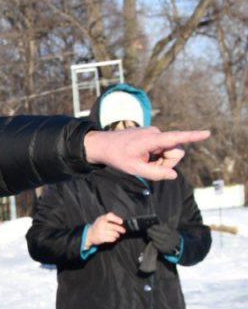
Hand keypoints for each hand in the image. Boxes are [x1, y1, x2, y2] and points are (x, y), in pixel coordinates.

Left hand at [83, 127, 209, 180]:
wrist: (101, 145)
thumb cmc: (116, 157)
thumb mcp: (134, 169)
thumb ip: (155, 173)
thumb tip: (173, 175)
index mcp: (151, 139)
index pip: (176, 138)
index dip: (193, 136)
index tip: (207, 133)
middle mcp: (156, 133)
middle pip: (175, 152)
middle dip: (166, 163)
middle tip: (147, 167)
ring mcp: (154, 134)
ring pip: (168, 152)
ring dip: (159, 161)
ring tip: (141, 161)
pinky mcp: (152, 136)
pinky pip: (161, 149)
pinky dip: (154, 157)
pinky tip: (141, 157)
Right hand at [85, 212, 124, 246]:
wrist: (90, 234)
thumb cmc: (98, 225)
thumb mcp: (102, 218)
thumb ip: (110, 216)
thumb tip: (120, 220)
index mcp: (102, 219)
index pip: (109, 216)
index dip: (116, 219)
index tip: (121, 222)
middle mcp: (101, 225)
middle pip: (114, 227)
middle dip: (121, 229)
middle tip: (123, 231)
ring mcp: (100, 232)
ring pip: (114, 233)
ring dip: (117, 235)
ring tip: (117, 235)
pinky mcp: (101, 238)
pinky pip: (111, 239)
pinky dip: (114, 239)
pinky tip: (113, 238)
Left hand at [146, 221, 179, 254]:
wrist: (176, 245)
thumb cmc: (171, 235)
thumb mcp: (171, 229)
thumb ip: (166, 224)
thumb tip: (161, 220)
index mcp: (172, 232)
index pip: (164, 229)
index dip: (157, 227)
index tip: (152, 226)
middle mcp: (170, 238)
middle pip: (160, 235)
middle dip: (153, 232)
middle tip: (148, 230)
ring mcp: (167, 244)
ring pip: (158, 240)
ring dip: (152, 236)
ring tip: (148, 234)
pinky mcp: (163, 248)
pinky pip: (156, 245)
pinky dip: (153, 241)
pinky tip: (151, 239)